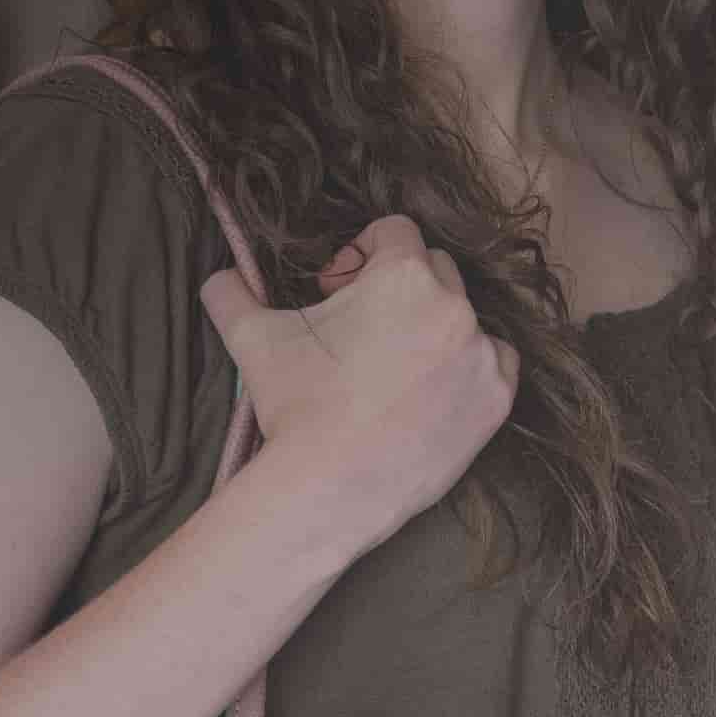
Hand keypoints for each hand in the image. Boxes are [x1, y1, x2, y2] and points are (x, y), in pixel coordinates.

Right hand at [199, 214, 516, 544]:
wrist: (330, 485)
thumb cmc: (295, 405)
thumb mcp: (252, 338)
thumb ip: (232, 292)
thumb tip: (219, 277)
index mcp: (404, 275)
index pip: (395, 231)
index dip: (361, 253)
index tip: (338, 287)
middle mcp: (454, 305)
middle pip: (434, 270)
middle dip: (399, 288)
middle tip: (361, 328)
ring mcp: (481, 353)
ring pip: (465, 317)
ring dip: (436, 326)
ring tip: (395, 362)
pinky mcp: (496, 399)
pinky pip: (494, 362)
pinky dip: (469, 368)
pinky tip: (431, 388)